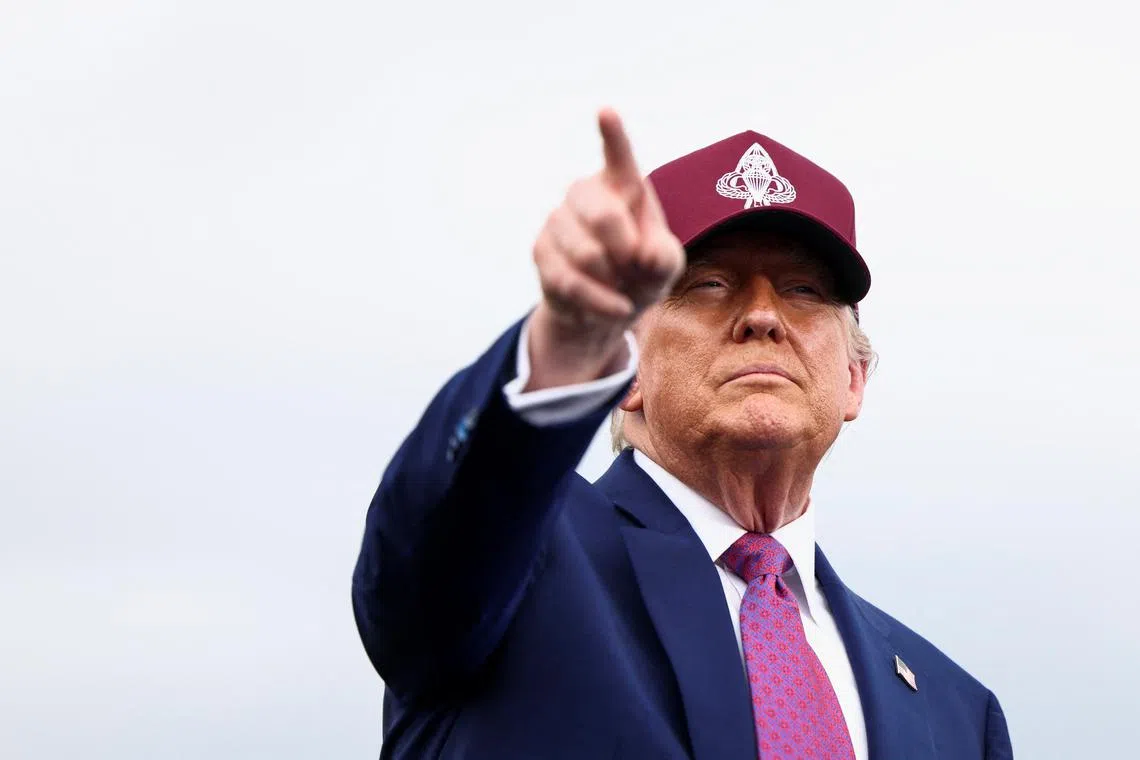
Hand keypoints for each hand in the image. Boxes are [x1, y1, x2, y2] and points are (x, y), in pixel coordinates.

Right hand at [526, 109, 684, 390]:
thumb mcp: (666, 266)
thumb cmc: (643, 271)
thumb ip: (665, 257)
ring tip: (620, 284)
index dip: (613, 134)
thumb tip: (643, 255)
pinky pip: (570, 281)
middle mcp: (586, 194)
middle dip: (624, 248)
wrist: (607, 305)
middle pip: (602, 213)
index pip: (618, 155)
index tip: (606, 111)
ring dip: (611, 279)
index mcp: (622, 184)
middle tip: (634, 264)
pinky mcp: (541, 252)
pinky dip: (599, 301)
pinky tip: (615, 306)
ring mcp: (558, 221)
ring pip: (584, 253)